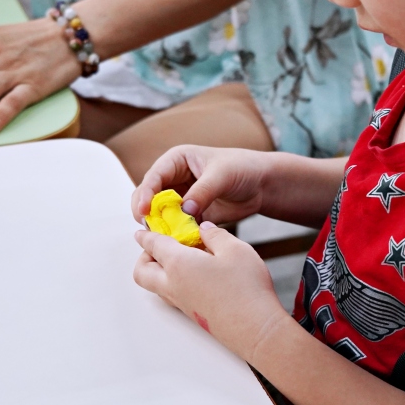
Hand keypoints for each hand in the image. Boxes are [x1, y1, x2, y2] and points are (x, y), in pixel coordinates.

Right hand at [132, 146, 273, 225]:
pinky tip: (180, 243)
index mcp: (176, 161)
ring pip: (160, 215)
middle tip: (151, 229)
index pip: (153, 177)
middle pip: (149, 197)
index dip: (145, 194)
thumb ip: (203, 192)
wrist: (261, 185)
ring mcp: (180, 198)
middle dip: (147, 213)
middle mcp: (174, 179)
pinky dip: (175, 235)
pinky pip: (176, 227)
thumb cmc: (242, 168)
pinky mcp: (189, 215)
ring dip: (160, 227)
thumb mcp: (222, 175)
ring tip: (166, 238)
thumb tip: (185, 210)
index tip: (144, 211)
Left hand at [133, 222, 289, 362]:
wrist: (255, 329)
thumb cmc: (246, 289)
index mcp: (179, 264)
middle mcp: (173, 285)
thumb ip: (215, 235)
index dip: (146, 235)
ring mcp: (182, 303)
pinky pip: (171, 294)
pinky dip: (174, 281)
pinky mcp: (192, 314)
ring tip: (182, 257)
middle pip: (142, 271)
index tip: (142, 231)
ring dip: (158, 270)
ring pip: (155, 285)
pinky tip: (197, 274)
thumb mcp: (235, 249)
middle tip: (161, 245)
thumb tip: (204, 229)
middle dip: (145, 256)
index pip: (154, 245)